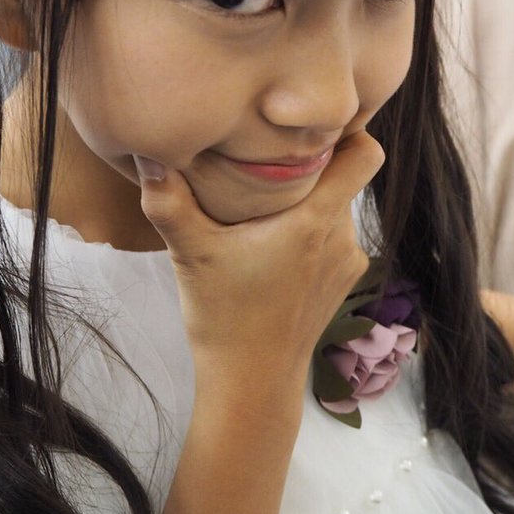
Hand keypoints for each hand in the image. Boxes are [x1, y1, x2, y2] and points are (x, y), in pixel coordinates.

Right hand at [135, 131, 382, 395]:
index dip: (347, 131)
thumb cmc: (224, 318)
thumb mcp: (191, 255)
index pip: (366, 154)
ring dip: (307, 200)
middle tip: (266, 161)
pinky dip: (309, 230)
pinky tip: (272, 243)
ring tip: (264, 204)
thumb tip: (148, 154)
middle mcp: (341, 236)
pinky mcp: (341, 281)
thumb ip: (170, 201)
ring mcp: (346, 261)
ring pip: (335, 206)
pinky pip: (332, 236)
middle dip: (309, 165)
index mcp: (315, 220)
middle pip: (344, 175)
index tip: (307, 129)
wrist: (251, 384)